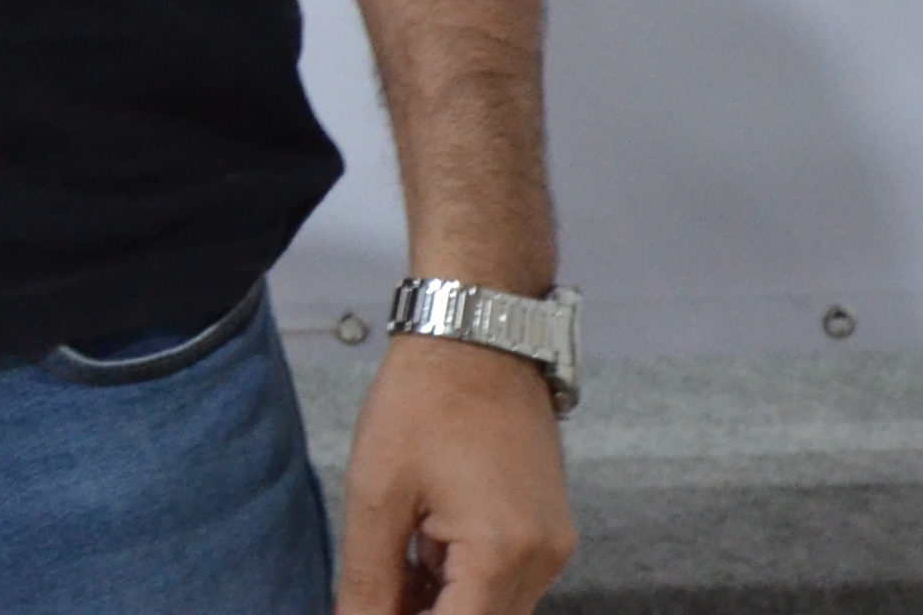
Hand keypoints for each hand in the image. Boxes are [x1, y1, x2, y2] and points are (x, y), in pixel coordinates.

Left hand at [337, 335, 574, 611]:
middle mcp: (542, 559)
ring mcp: (553, 545)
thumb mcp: (377, 491)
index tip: (373, 608)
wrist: (478, 334)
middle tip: (378, 591)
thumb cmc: (425, 397)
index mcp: (502, 552)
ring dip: (445, 603)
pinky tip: (425, 550)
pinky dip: (465, 583)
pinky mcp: (550, 531)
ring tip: (399, 561)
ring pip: (496, 611)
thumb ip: (369, 581)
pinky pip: (508, 584)